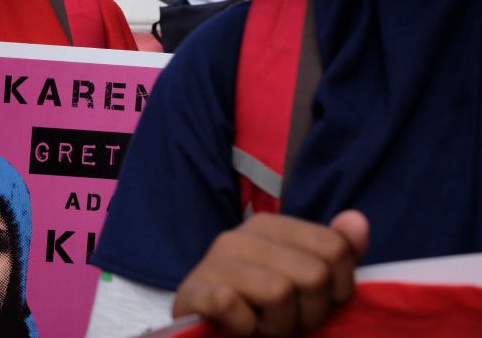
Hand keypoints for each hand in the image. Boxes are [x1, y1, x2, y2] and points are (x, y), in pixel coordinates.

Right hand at [172, 210, 368, 336]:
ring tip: (262, 326)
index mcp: (267, 226)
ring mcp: (212, 262)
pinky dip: (244, 327)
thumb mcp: (304, 281)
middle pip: (314, 274)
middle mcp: (237, 236)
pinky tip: (238, 328)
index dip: (338, 288)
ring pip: (279, 292)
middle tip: (287, 319)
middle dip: (310, 312)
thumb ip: (335, 253)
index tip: (314, 302)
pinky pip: (231, 304)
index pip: (334, 248)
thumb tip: (357, 220)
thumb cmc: (260, 310)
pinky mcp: (191, 291)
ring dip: (279, 325)